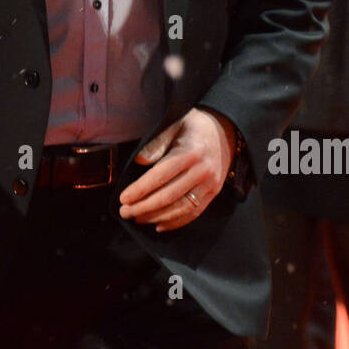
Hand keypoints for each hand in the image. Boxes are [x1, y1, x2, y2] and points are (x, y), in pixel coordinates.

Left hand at [118, 108, 233, 231]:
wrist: (225, 131)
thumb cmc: (193, 126)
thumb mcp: (174, 124)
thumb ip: (156, 142)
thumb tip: (139, 161)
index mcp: (191, 152)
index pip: (161, 175)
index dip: (141, 189)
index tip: (124, 198)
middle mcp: (202, 171)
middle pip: (169, 196)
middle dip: (144, 207)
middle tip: (125, 212)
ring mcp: (210, 184)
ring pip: (181, 208)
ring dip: (157, 217)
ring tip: (137, 218)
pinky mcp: (213, 193)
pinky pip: (194, 213)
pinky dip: (175, 222)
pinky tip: (158, 224)